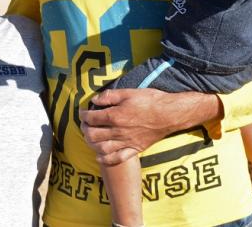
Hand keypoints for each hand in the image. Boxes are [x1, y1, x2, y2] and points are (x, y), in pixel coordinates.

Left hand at [78, 89, 221, 165]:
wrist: (169, 114)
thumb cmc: (150, 100)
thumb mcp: (128, 92)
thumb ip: (109, 96)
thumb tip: (94, 100)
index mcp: (115, 116)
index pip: (91, 118)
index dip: (83, 114)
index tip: (82, 112)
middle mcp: (118, 131)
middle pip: (93, 134)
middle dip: (84, 129)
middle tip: (84, 124)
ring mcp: (126, 142)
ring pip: (101, 148)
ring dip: (92, 144)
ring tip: (90, 137)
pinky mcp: (135, 149)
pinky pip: (117, 158)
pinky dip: (106, 159)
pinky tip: (100, 155)